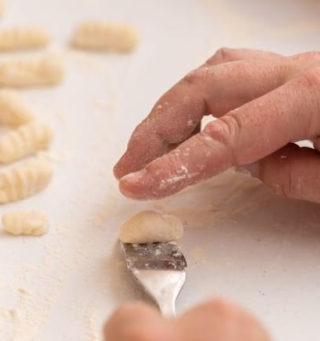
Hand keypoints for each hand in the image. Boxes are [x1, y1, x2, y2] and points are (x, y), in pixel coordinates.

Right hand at [114, 49, 319, 201]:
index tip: (135, 185)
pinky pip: (233, 74)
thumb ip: (289, 176)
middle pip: (203, 87)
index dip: (172, 164)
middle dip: (155, 129)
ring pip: (212, 73)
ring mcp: (294, 67)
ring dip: (172, 109)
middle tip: (128, 167)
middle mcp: (298, 72)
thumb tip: (242, 163)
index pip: (224, 136)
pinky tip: (190, 126)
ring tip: (150, 148)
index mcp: (313, 97)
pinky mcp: (293, 73)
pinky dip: (199, 99)